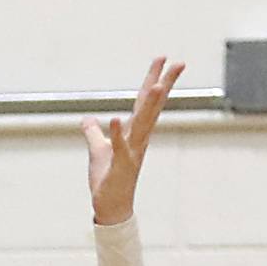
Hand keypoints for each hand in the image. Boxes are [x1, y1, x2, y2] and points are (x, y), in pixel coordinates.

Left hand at [83, 56, 184, 224]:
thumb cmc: (107, 179)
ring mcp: (131, 151)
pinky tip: (116, 118)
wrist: (110, 207)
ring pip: (143, 124)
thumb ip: (93, 133)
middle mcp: (138, 139)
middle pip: (152, 107)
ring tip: (157, 85)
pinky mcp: (120, 165)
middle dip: (164, 84)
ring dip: (149, 105)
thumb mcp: (98, 150)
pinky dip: (117, 133)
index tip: (163, 58)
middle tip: (179, 63)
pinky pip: (119, 147)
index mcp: (135, 132)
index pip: (145, 101)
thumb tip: (87, 120)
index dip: (153, 78)